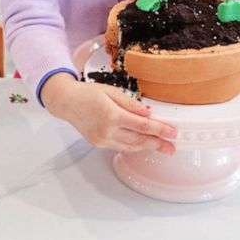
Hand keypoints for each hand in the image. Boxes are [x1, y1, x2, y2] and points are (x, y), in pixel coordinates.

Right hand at [40, 73, 176, 154]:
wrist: (66, 102)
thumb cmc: (88, 93)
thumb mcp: (111, 91)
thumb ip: (131, 103)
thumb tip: (149, 112)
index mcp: (112, 115)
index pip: (142, 125)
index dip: (160, 130)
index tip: (173, 133)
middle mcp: (107, 130)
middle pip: (139, 140)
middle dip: (158, 144)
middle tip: (172, 148)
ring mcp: (102, 139)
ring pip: (130, 146)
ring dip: (147, 147)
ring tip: (161, 147)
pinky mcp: (98, 143)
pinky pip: (120, 147)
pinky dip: (133, 145)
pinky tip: (143, 143)